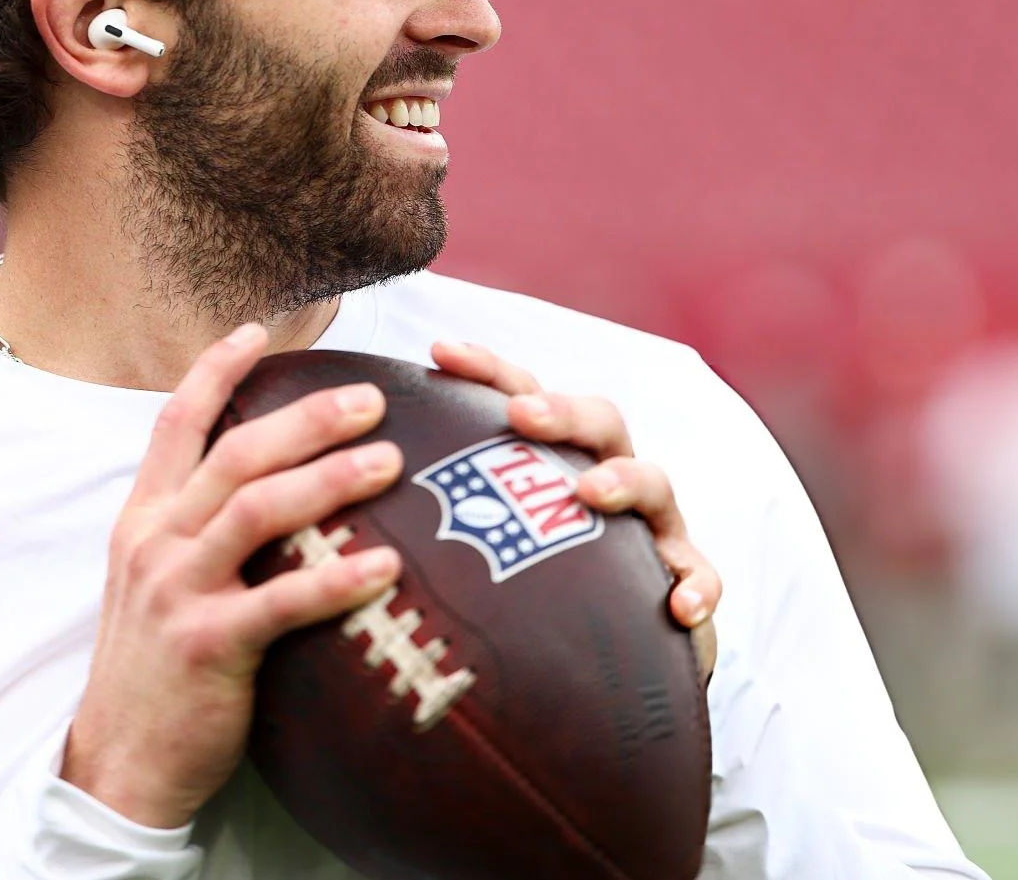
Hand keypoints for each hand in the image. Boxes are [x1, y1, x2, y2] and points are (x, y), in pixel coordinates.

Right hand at [60, 324, 403, 827]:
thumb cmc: (159, 672)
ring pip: (256, 510)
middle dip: (306, 418)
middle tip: (372, 400)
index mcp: (143, 521)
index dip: (214, 369)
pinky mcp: (206, 646)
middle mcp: (155, 543)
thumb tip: (280, 488)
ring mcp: (176, 592)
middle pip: (234, 454)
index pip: (174, 424)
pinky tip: (386, 564)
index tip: (257, 328)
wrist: (121, 764)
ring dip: (329, 479)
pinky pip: (281, 602)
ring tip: (391, 463)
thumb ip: (203, 533)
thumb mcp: (159, 585)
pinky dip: (336, 579)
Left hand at [430, 342, 721, 684]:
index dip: (486, 369)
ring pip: (653, 483)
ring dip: (623, 481)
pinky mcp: (682, 579)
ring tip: (588, 493)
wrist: (598, 665)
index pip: (523, 394)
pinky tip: (679, 607)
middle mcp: (605, 476)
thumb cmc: (520, 588)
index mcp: (552, 458)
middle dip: (560, 411)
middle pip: (598, 420)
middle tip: (519, 415)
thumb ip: (422, 511)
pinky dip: (696, 584)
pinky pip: (701, 575)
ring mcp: (650, 528)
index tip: (437, 351)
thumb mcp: (473, 542)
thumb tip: (315, 490)